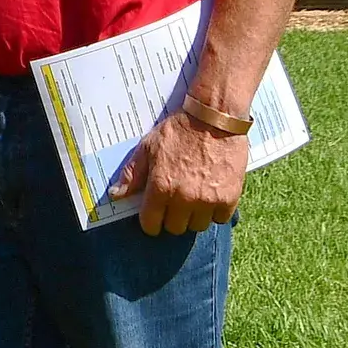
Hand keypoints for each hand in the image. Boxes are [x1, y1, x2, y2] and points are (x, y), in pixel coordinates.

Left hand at [109, 112, 248, 236]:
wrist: (215, 118)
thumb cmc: (178, 130)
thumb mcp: (147, 147)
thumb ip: (132, 174)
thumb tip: (117, 195)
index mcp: (160, 187)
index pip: (151, 224)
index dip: (150, 223)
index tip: (153, 217)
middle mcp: (184, 198)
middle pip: (175, 228)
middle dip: (171, 219)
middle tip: (174, 206)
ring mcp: (208, 200)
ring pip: (198, 226)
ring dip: (194, 217)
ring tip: (194, 201)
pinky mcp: (230, 197)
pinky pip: (220, 218)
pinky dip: (216, 212)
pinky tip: (211, 198)